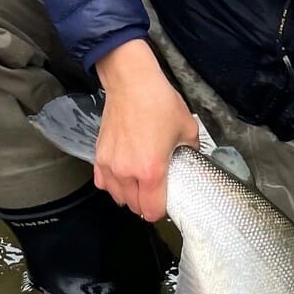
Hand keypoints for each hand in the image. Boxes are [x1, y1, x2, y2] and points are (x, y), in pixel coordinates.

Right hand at [92, 39, 199, 220]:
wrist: (132, 83)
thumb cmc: (158, 102)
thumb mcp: (187, 128)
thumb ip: (192, 150)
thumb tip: (193, 158)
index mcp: (151, 170)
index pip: (152, 211)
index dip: (161, 211)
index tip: (167, 203)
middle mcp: (127, 172)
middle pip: (134, 206)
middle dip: (146, 204)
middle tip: (156, 191)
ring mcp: (110, 165)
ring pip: (117, 196)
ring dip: (129, 195)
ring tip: (140, 184)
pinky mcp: (99, 155)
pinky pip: (103, 182)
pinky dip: (112, 184)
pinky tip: (122, 176)